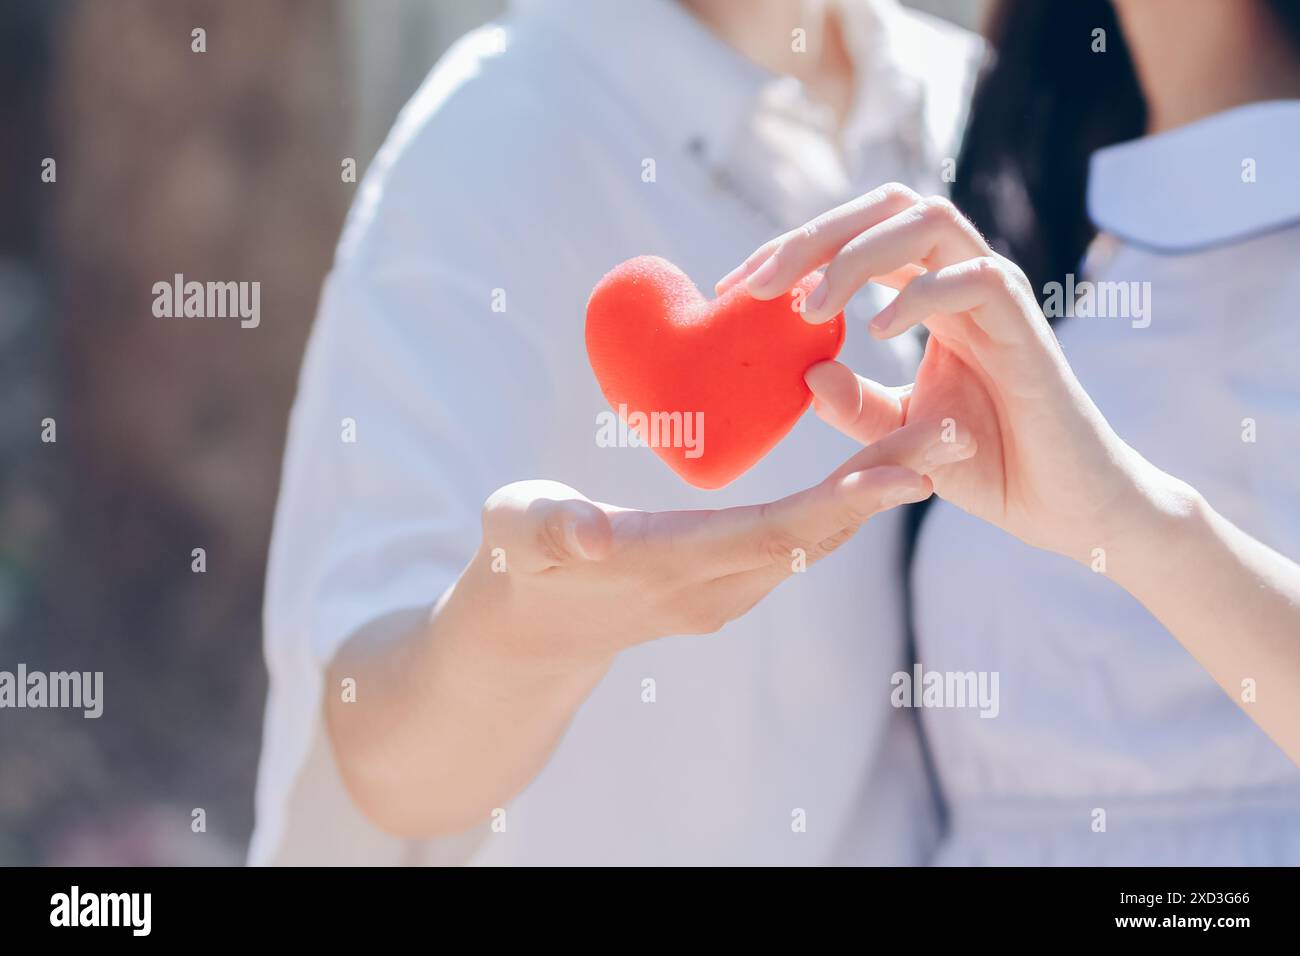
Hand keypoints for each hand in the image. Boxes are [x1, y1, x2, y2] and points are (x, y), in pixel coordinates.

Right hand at [457, 416, 970, 670]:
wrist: (527, 635)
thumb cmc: (517, 564)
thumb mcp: (518, 534)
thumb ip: (552, 530)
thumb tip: (590, 536)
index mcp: (668, 564)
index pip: (771, 534)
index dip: (840, 503)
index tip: (906, 469)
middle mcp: (711, 587)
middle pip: (816, 536)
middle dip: (887, 487)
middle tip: (956, 430)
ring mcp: (723, 592)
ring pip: (816, 542)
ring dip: (877, 494)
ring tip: (937, 438)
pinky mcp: (726, 583)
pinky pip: (799, 543)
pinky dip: (844, 506)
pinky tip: (876, 467)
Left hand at [722, 182, 1169, 561]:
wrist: (1066, 508)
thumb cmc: (988, 464)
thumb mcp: (900, 434)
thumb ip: (854, 403)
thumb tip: (804, 369)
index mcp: (928, 295)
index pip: (855, 238)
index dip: (790, 252)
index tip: (732, 291)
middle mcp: (961, 280)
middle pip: (886, 207)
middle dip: (813, 234)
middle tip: (756, 285)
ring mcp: (997, 297)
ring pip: (930, 221)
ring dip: (857, 254)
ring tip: (809, 308)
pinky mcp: (1027, 329)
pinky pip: (977, 279)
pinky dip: (920, 295)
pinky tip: (875, 333)